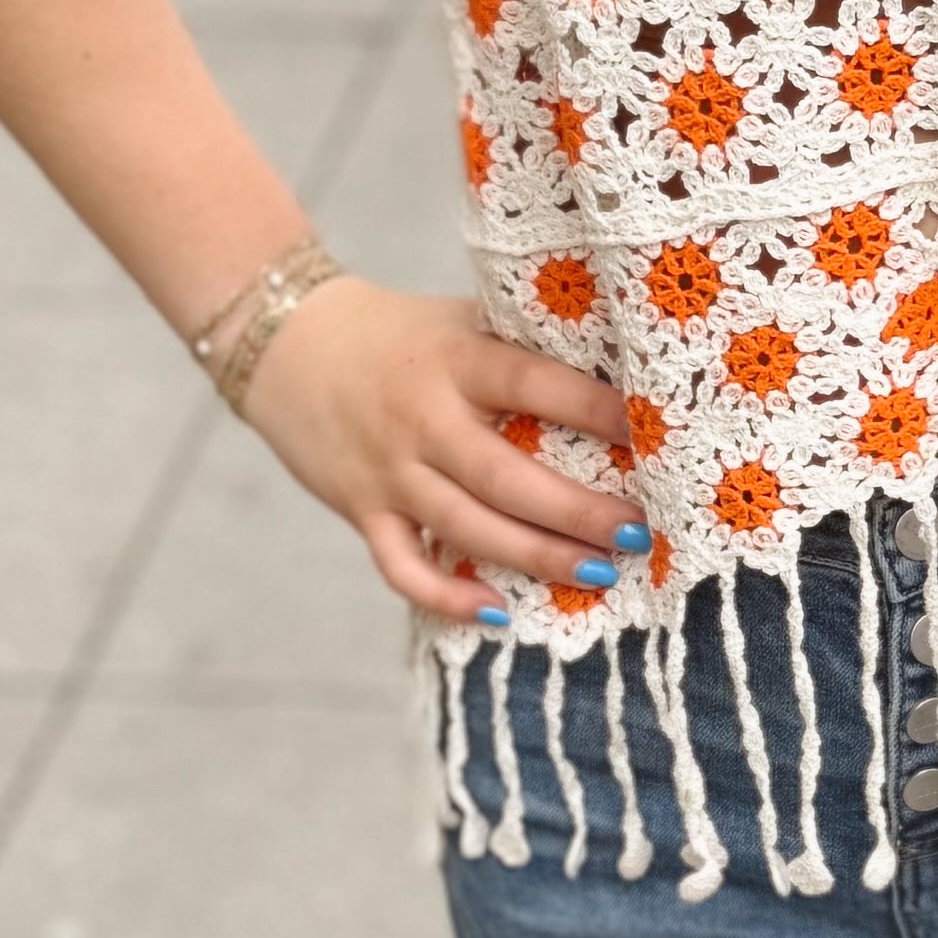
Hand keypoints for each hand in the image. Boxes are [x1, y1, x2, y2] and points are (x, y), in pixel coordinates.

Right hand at [239, 277, 640, 621]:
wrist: (287, 341)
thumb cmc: (401, 335)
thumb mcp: (461, 323)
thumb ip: (522, 349)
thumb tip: (624, 374)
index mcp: (457, 360)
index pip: (535, 384)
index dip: (594, 409)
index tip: (650, 434)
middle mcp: (423, 417)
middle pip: (506, 476)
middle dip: (577, 510)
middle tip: (637, 532)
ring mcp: (390, 470)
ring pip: (467, 526)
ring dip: (535, 556)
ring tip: (599, 574)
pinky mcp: (362, 509)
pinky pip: (403, 566)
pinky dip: (445, 596)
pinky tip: (497, 613)